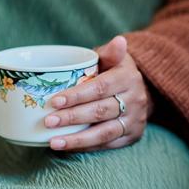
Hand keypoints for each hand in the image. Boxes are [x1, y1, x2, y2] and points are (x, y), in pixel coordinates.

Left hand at [44, 35, 151, 150]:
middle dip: (72, 118)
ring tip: (54, 142)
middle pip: (100, 111)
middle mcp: (135, 100)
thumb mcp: (113, 58)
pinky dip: (86, 146)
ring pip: (104, 133)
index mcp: (127, 77)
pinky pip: (107, 145)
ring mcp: (135, 120)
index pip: (100, 88)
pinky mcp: (132, 136)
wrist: (140, 91)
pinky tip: (67, 147)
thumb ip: (110, 52)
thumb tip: (119, 40)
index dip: (77, 96)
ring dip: (77, 139)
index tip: (54, 101)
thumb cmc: (114, 71)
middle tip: (48, 121)